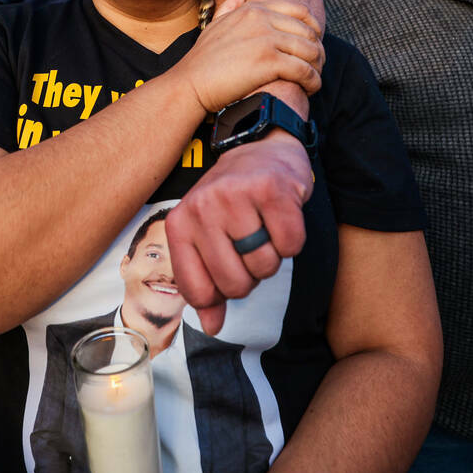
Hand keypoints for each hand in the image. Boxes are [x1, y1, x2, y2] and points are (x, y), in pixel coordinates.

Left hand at [165, 129, 311, 334]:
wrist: (260, 146)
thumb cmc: (232, 200)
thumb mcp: (207, 237)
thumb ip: (207, 284)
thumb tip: (213, 326)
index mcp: (179, 224)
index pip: (199, 292)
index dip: (222, 293)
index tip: (230, 269)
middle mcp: (201, 208)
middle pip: (236, 284)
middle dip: (252, 276)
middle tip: (252, 245)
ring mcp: (235, 196)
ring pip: (265, 266)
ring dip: (273, 256)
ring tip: (265, 228)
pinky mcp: (271, 189)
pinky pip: (291, 245)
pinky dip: (293, 240)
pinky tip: (282, 217)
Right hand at [172, 0, 322, 114]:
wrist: (190, 83)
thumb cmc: (202, 59)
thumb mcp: (216, 24)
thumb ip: (231, 4)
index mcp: (253, 10)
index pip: (299, 11)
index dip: (314, 28)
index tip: (314, 44)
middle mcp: (262, 19)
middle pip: (309, 32)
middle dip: (318, 51)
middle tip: (316, 68)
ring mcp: (266, 39)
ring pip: (310, 51)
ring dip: (317, 68)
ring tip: (314, 81)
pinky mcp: (269, 61)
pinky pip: (304, 70)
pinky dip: (312, 82)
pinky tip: (309, 89)